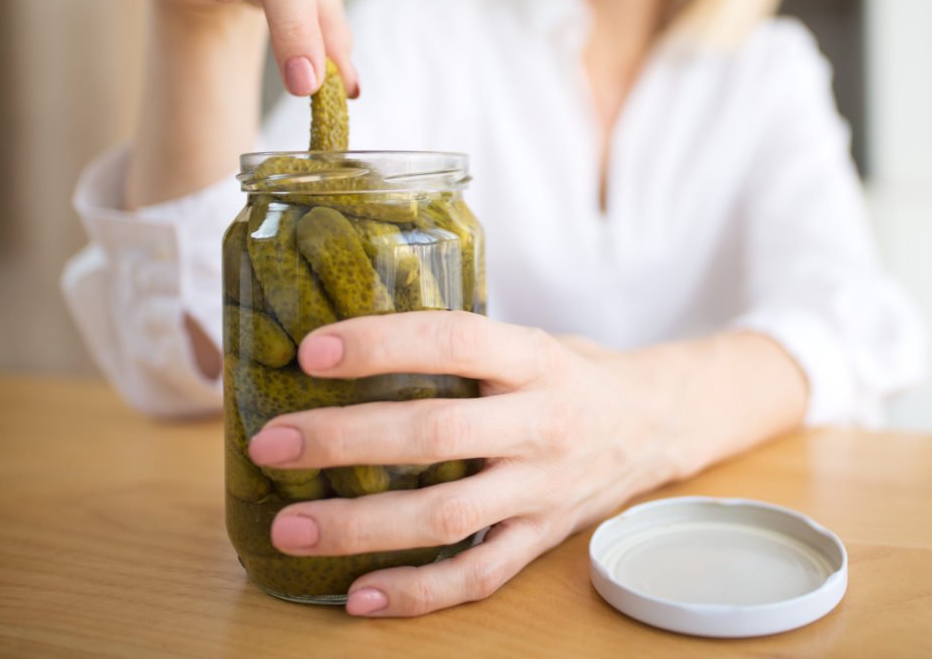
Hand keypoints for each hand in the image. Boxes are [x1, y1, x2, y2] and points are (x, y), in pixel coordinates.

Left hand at [245, 311, 673, 616]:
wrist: (658, 423)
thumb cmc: (572, 374)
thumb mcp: (531, 338)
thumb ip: (460, 344)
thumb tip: (346, 336)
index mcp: (535, 359)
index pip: (455, 341)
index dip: (382, 345)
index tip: (313, 352)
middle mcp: (542, 424)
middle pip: (436, 435)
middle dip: (344, 440)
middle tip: (273, 442)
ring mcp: (542, 489)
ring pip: (446, 516)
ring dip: (360, 525)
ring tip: (288, 529)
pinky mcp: (542, 539)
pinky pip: (478, 576)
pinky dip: (417, 592)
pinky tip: (358, 595)